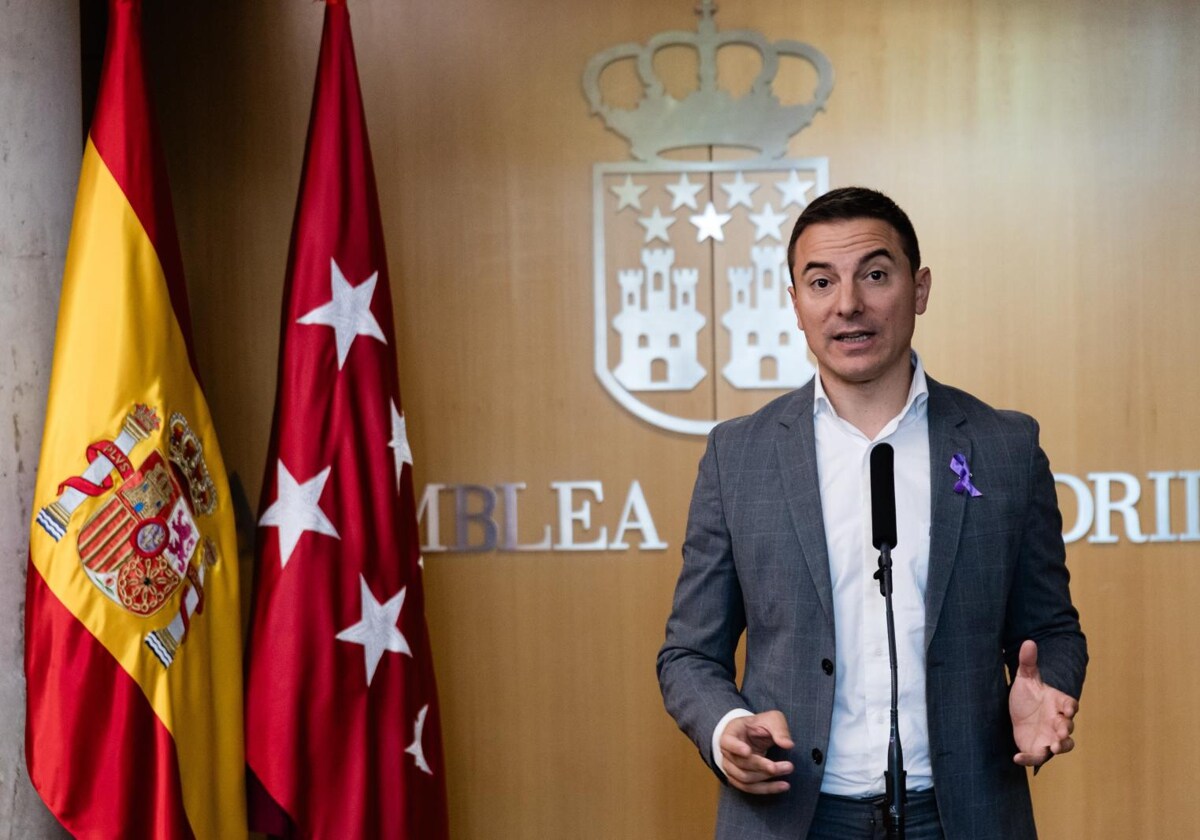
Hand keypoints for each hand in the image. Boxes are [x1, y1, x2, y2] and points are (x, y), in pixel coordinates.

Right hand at [719, 711, 794, 793]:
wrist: (752, 735)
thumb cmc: (760, 725)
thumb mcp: (771, 719)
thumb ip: (779, 729)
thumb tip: (788, 744)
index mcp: (730, 733)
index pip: (728, 742)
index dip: (736, 747)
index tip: (748, 751)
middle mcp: (727, 752)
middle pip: (741, 763)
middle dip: (763, 765)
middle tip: (788, 764)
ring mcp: (730, 767)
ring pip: (745, 778)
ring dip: (767, 777)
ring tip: (788, 769)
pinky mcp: (738, 779)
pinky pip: (750, 788)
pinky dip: (767, 788)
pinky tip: (784, 785)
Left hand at [1009, 640, 1078, 768]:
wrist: (1017, 713)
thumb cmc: (1027, 695)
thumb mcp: (1025, 678)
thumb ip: (1027, 662)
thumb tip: (1028, 642)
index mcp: (1057, 703)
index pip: (1070, 704)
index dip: (1071, 706)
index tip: (1068, 708)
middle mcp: (1057, 721)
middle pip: (1068, 726)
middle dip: (1066, 729)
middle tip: (1061, 730)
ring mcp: (1049, 736)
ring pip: (1062, 745)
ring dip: (1061, 746)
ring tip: (1054, 747)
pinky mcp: (1037, 748)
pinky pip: (1037, 756)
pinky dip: (1029, 759)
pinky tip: (1017, 757)